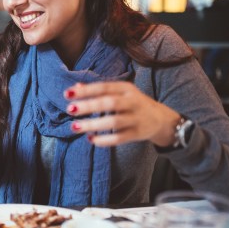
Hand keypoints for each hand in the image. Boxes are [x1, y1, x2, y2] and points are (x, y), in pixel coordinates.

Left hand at [64, 81, 181, 146]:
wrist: (160, 119)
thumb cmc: (132, 103)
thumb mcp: (119, 92)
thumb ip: (99, 90)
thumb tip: (76, 87)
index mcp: (126, 89)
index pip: (104, 87)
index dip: (86, 91)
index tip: (68, 94)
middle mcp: (133, 102)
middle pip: (109, 103)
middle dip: (89, 106)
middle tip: (70, 109)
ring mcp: (136, 118)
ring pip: (114, 122)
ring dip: (93, 125)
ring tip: (75, 127)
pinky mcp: (138, 134)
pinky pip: (120, 138)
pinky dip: (104, 140)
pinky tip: (91, 139)